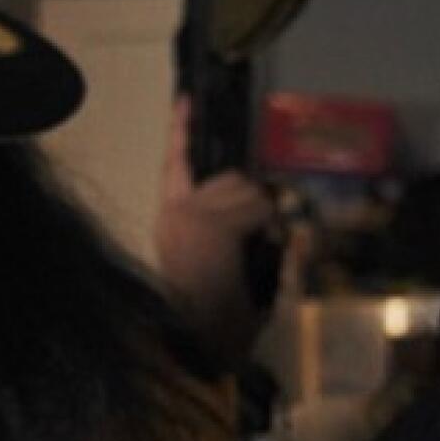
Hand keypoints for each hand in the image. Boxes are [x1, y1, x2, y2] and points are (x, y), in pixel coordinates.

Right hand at [153, 94, 282, 372]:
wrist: (195, 341)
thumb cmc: (207, 315)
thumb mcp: (211, 264)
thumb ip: (227, 229)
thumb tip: (264, 203)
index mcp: (169, 220)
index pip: (174, 165)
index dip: (181, 130)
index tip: (186, 99)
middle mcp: (177, 211)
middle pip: (232, 180)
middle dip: (253, 207)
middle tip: (258, 243)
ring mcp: (196, 216)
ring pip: (252, 196)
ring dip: (266, 224)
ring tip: (256, 261)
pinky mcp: (216, 227)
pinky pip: (259, 215)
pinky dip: (270, 234)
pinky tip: (261, 256)